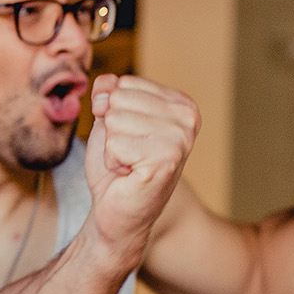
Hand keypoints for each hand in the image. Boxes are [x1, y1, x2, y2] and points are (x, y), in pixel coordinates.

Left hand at [84, 74, 199, 262]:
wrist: (116, 211)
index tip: (127, 135)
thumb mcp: (107, 118)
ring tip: (128, 163)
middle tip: (126, 153)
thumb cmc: (115, 165)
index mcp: (180, 103)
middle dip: (110, 129)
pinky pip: (114, 144)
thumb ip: (106, 91)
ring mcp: (180, 139)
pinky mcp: (166, 160)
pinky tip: (129, 174)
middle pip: (118, 99)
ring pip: (114, 120)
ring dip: (112, 146)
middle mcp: (187, 118)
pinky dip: (113, 162)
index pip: (124, 82)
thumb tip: (105, 87)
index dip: (111, 110)